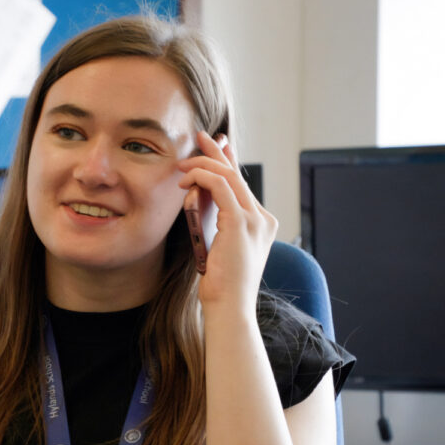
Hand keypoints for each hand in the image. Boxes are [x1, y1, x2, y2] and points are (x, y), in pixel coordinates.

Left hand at [178, 131, 277, 310]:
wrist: (229, 307)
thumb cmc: (220, 285)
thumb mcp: (217, 246)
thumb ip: (214, 221)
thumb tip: (199, 195)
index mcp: (261, 224)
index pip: (243, 184)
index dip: (229, 162)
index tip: (217, 147)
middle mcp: (263, 219)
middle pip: (237, 175)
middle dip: (216, 153)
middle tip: (200, 137)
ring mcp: (255, 220)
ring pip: (227, 176)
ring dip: (202, 164)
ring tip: (182, 164)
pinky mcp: (241, 223)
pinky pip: (220, 186)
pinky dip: (201, 177)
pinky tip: (186, 181)